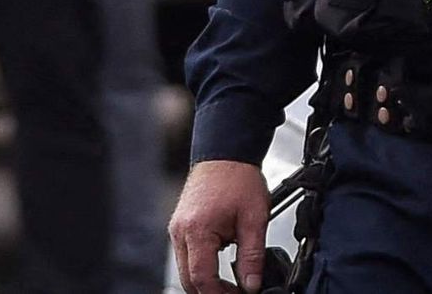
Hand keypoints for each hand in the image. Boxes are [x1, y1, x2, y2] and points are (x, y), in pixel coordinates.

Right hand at [168, 158, 274, 292]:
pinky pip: (186, 256)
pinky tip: (220, 267)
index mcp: (197, 230)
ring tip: (232, 283)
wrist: (226, 151)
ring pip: (185, 270)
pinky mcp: (180, 226)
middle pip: (189, 280)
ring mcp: (177, 229)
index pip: (202, 279)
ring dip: (206, 281)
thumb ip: (253, 256)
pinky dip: (201, 267)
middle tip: (237, 292)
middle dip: (212, 292)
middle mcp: (180, 231)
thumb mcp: (254, 219)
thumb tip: (252, 285)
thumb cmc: (237, 177)